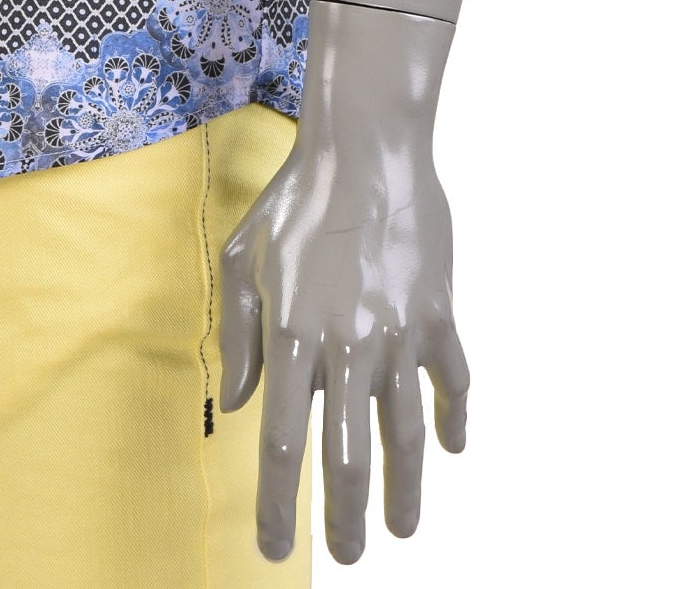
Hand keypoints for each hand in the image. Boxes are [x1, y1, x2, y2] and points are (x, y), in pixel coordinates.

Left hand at [218, 5, 469, 564]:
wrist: (367, 146)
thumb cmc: (298, 198)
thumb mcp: (244, 258)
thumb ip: (240, 335)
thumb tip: (244, 404)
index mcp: (293, 335)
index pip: (285, 444)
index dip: (282, 506)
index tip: (278, 549)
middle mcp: (348, 345)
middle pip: (349, 457)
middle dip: (348, 518)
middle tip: (351, 555)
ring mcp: (400, 333)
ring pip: (406, 435)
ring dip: (405, 492)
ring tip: (402, 528)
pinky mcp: (439, 313)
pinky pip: (452, 381)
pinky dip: (454, 419)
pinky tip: (451, 446)